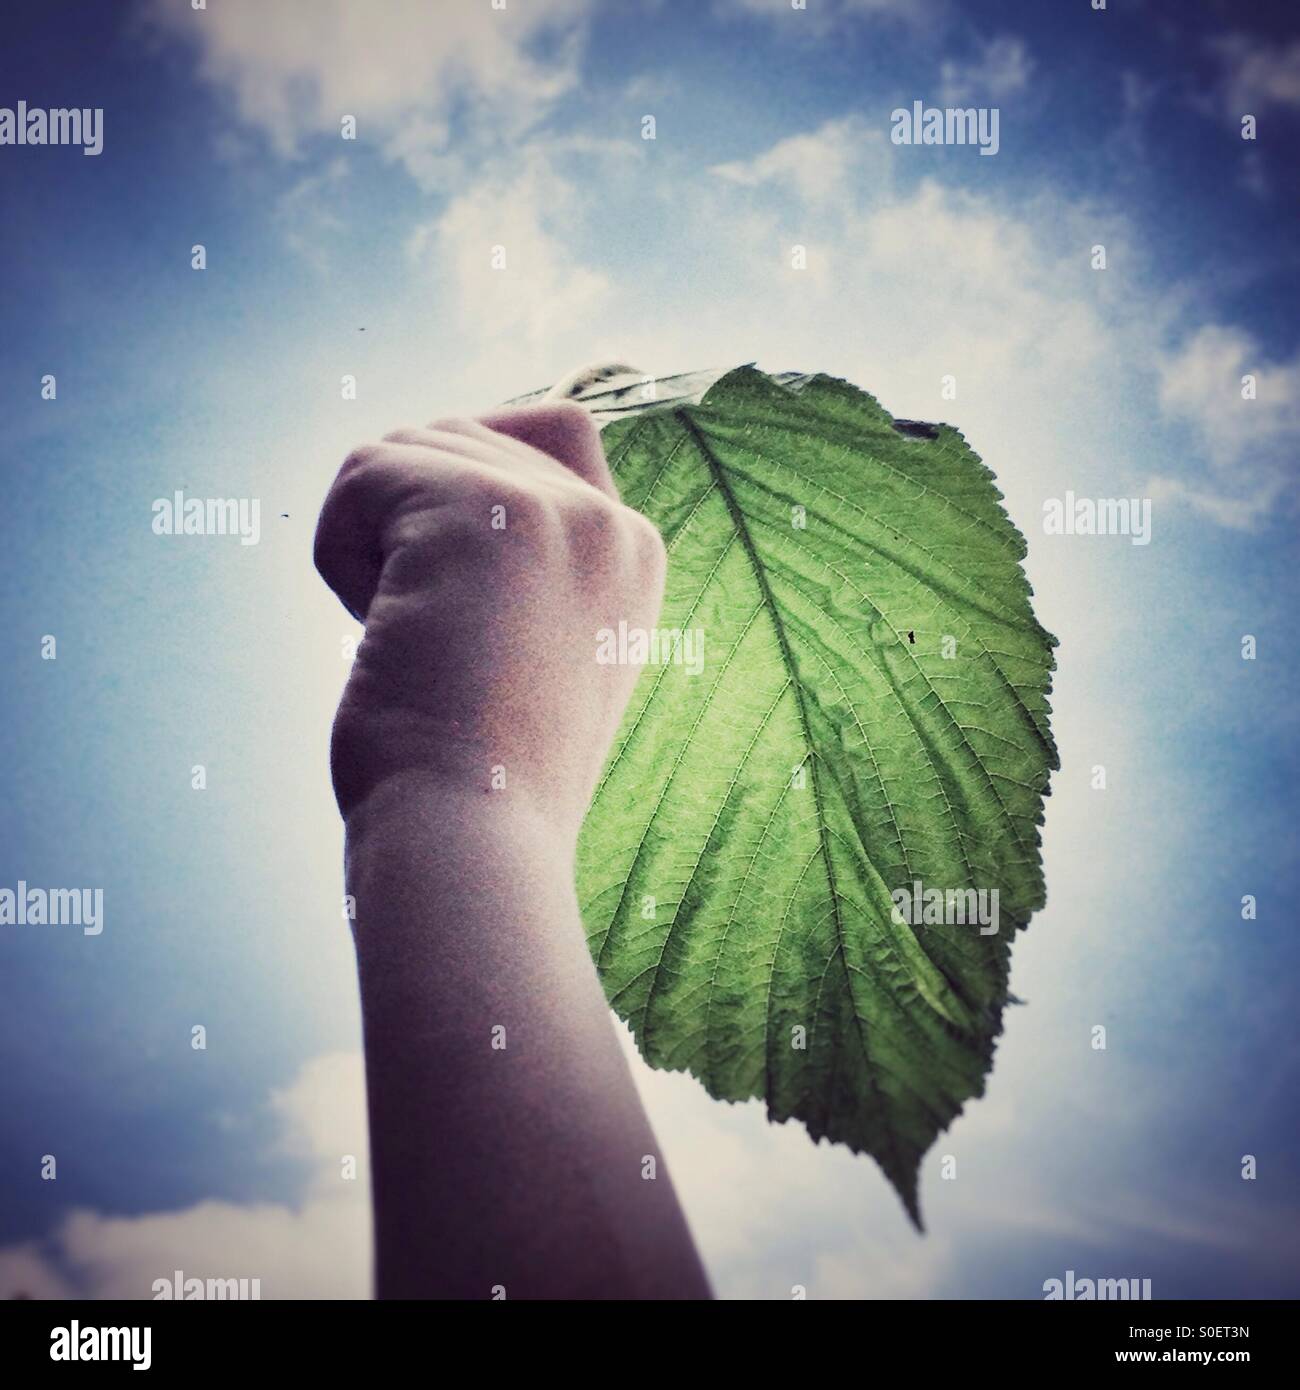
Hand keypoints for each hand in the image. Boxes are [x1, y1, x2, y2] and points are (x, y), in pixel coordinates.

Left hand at [314, 401, 666, 835]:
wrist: (476, 841)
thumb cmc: (486, 771)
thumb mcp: (538, 648)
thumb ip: (524, 558)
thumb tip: (425, 474)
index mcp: (634, 557)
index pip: (552, 431)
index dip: (475, 473)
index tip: (441, 568)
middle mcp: (610, 522)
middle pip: (463, 434)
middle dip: (409, 517)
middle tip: (425, 629)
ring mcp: (554, 513)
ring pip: (405, 450)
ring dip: (371, 538)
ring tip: (405, 635)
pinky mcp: (478, 515)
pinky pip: (361, 474)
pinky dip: (338, 549)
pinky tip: (374, 627)